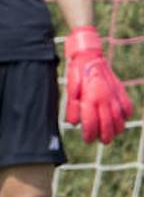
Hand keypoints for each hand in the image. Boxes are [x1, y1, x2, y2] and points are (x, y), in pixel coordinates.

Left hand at [64, 26, 133, 144]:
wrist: (89, 55)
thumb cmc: (76, 73)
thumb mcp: (70, 89)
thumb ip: (72, 107)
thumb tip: (74, 123)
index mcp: (90, 98)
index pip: (92, 123)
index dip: (90, 134)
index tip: (88, 140)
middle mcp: (104, 98)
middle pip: (108, 124)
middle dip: (105, 136)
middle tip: (102, 141)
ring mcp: (114, 94)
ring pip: (120, 118)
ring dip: (117, 129)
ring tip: (112, 135)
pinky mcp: (120, 90)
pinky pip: (127, 106)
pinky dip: (126, 115)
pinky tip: (122, 119)